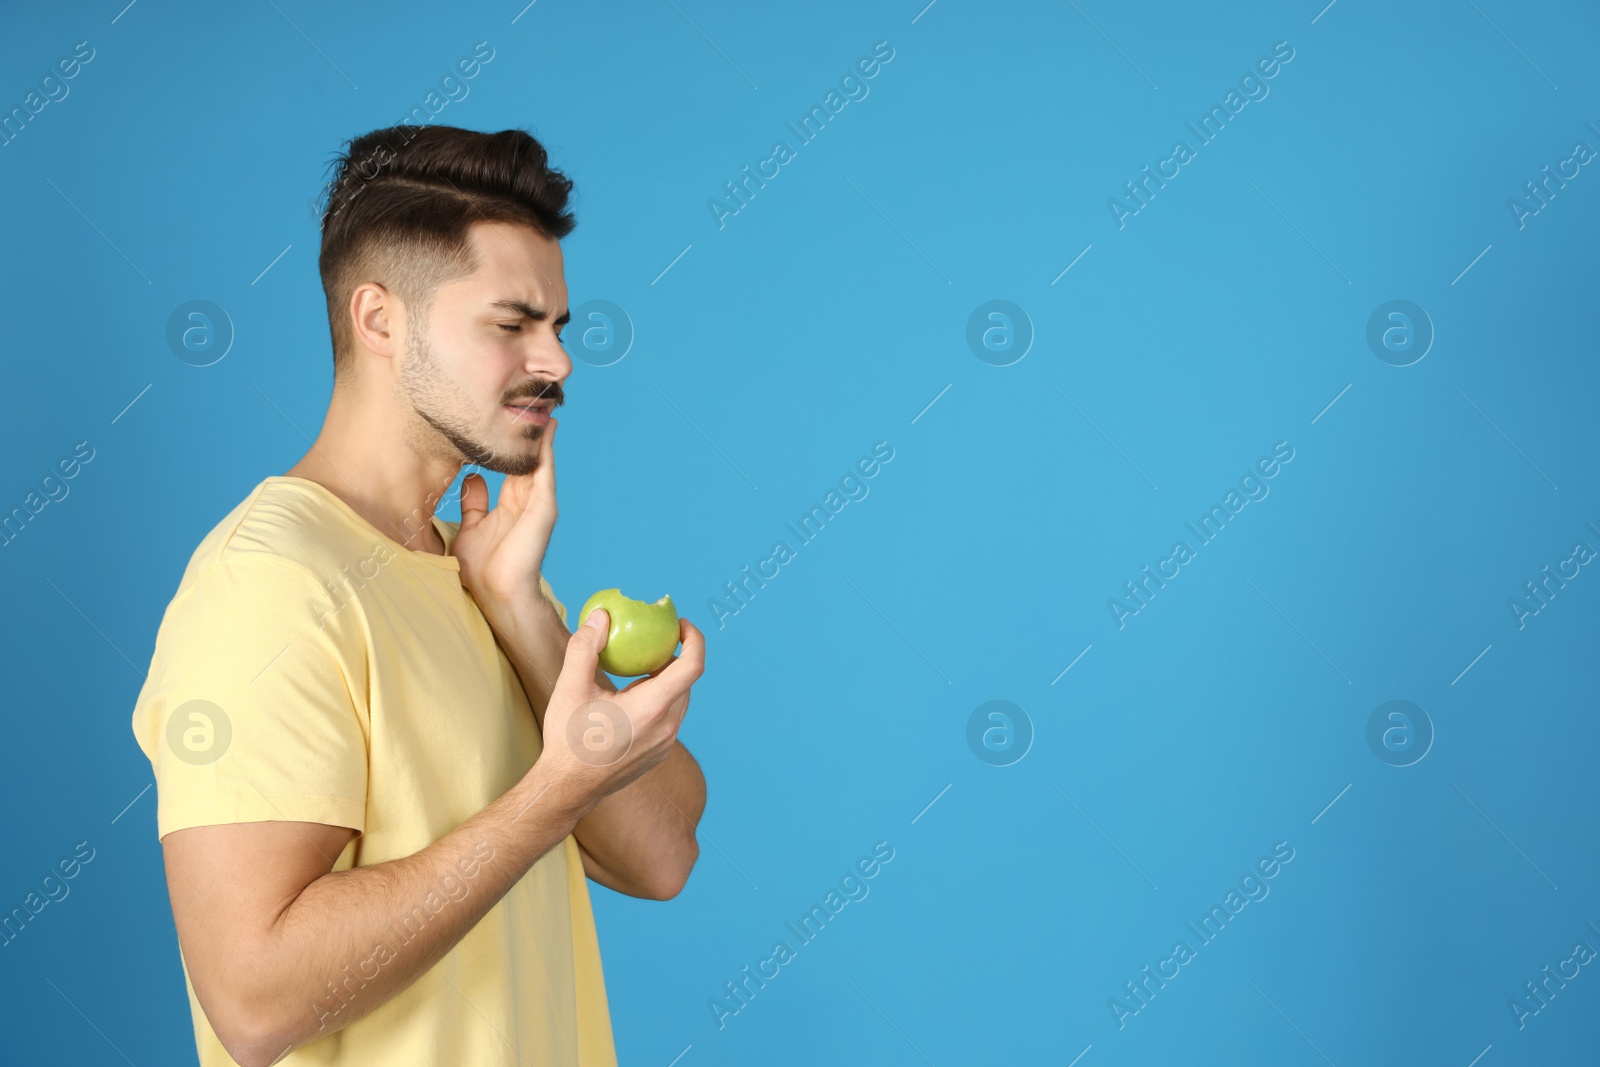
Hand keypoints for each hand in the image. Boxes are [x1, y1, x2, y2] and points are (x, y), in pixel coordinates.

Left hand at [453, 416, 558, 608]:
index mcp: (510, 504)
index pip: (513, 466)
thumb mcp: (470, 527)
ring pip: (540, 460)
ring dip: (542, 435)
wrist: (496, 592)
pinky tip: (546, 429)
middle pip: (529, 458)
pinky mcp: (544, 507)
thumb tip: (472, 477)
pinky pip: (545, 471)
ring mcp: (538, 503)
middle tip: (530, 400)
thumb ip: (473, 502)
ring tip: (543, 405)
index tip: (505, 418)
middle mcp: (527, 500)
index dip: (510, 443)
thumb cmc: (481, 568)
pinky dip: (547, 450)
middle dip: (529, 432)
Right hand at [536, 609, 705, 815]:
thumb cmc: (569, 739)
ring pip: (678, 701)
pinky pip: (669, 719)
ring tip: (638, 668)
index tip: (681, 624)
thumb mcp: (571, 687)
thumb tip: (600, 615)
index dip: (694, 639)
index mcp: (653, 707)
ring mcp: (665, 744)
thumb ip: (586, 646)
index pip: (692, 665)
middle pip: (685, 681)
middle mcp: (667, 727)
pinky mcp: (658, 755)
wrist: (568, 788)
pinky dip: (659, 701)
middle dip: (675, 657)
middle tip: (652, 641)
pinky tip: (631, 698)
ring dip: (666, 680)